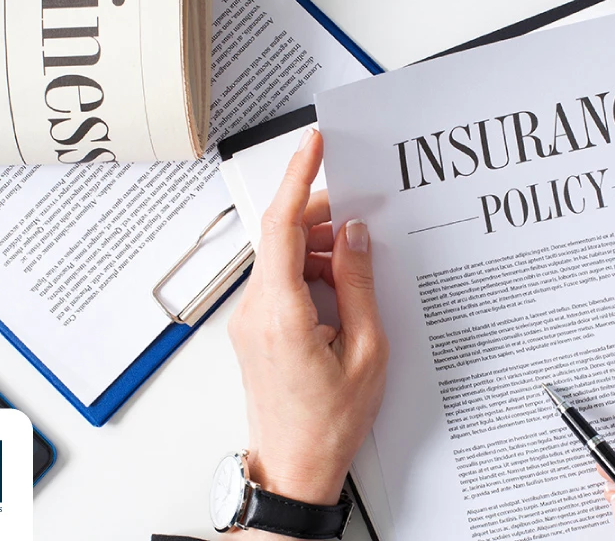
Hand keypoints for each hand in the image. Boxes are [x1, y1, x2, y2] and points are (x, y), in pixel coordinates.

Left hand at [228, 129, 388, 512]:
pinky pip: (279, 282)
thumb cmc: (328, 424)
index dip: (298, 178)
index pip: (281, 226)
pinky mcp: (253, 329)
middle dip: (320, 218)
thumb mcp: (366, 352)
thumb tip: (356, 235)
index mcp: (281, 314)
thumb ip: (359, 285)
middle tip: (361, 219)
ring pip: (281, 259)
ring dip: (318, 250)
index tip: (314, 145)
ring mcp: (248, 321)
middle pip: (281, 237)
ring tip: (357, 269)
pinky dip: (309, 273)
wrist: (293, 468)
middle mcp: (254, 312)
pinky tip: (339, 289)